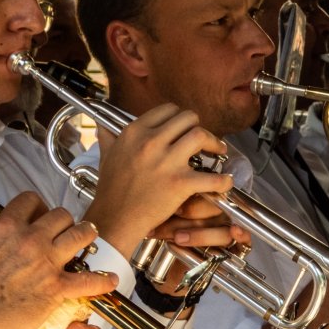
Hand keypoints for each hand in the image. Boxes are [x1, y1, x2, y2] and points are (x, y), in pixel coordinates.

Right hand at [0, 192, 117, 328]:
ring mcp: (46, 262)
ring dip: (87, 236)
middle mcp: (30, 240)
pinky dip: (103, 281)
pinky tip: (111, 279)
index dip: (38, 205)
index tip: (40, 214)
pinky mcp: (56, 287)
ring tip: (89, 238)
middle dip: (65, 220)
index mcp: (6, 227)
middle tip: (66, 228)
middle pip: (61, 215)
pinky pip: (89, 280)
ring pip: (80, 235)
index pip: (30, 200)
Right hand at [85, 104, 234, 254]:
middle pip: (188, 118)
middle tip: (203, 139)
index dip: (179, 117)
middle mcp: (151, 142)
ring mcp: (167, 162)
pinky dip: (223, 180)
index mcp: (135, 132)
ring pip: (201, 135)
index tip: (184, 128)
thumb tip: (102, 125)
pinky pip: (211, 177)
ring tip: (218, 150)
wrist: (114, 219)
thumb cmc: (111, 190)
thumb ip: (108, 138)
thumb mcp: (105, 156)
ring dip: (215, 142)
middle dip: (199, 126)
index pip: (168, 109)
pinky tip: (225, 181)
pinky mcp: (180, 183)